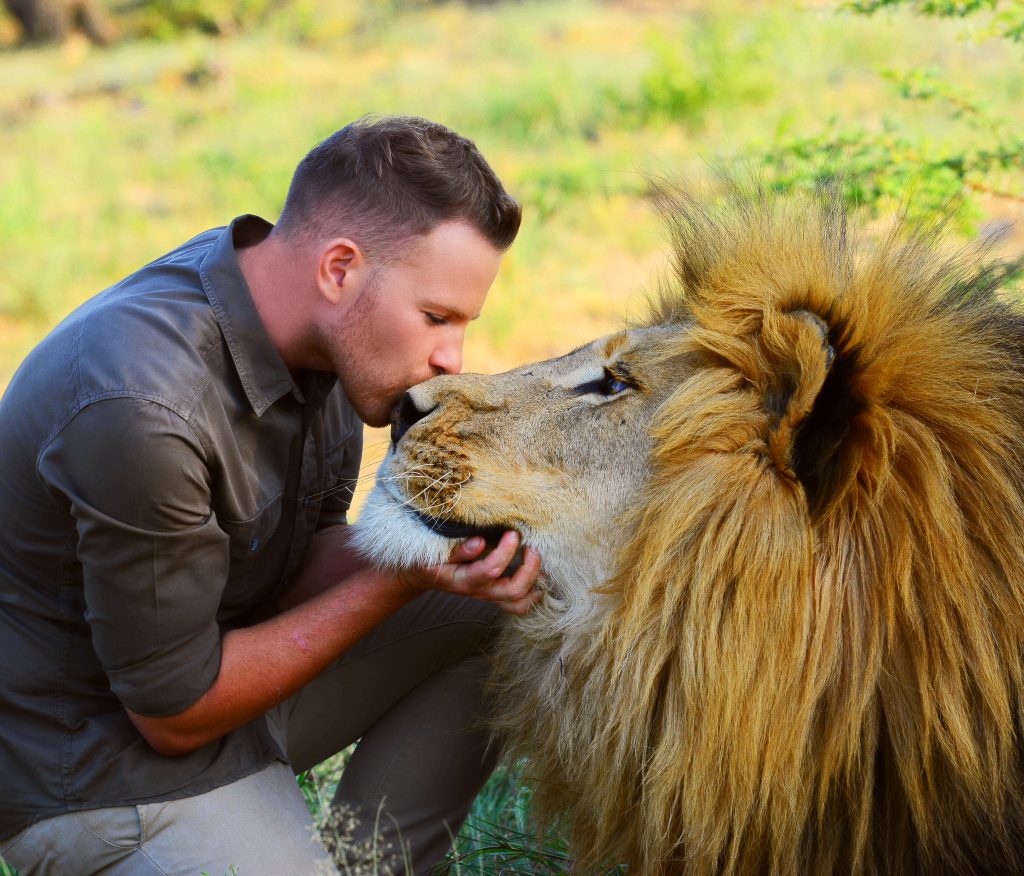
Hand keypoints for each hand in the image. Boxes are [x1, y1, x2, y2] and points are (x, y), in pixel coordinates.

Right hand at [397, 531, 543, 615]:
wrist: (424, 576)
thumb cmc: (430, 560)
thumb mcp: (435, 553)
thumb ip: (457, 550)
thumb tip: (479, 542)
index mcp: (464, 580)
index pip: (491, 571)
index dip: (505, 552)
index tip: (512, 533)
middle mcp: (480, 592)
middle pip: (513, 592)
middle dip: (529, 568)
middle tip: (531, 547)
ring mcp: (490, 596)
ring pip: (521, 603)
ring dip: (535, 583)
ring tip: (535, 559)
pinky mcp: (497, 595)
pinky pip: (521, 602)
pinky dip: (534, 589)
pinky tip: (535, 569)